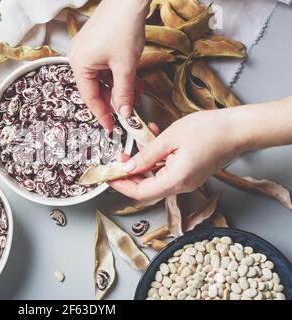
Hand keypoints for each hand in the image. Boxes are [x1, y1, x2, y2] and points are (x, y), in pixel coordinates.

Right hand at [69, 0, 149, 131]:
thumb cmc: (123, 27)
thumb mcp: (125, 67)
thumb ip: (124, 93)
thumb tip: (125, 113)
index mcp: (79, 65)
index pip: (90, 98)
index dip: (103, 115)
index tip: (112, 127)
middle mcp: (79, 58)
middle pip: (96, 89)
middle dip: (115, 100)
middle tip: (128, 112)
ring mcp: (87, 50)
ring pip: (103, 78)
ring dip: (120, 88)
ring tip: (136, 96)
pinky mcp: (97, 44)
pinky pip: (106, 67)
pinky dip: (118, 75)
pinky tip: (133, 81)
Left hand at [109, 108, 248, 201]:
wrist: (238, 129)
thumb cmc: (209, 130)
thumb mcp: (170, 138)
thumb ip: (146, 155)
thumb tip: (128, 168)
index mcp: (175, 180)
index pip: (141, 193)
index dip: (122, 186)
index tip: (109, 176)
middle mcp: (181, 186)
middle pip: (147, 188)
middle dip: (130, 173)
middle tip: (120, 157)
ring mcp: (187, 181)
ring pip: (156, 178)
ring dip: (144, 162)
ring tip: (139, 141)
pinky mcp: (190, 174)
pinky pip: (167, 171)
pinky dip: (157, 159)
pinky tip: (154, 140)